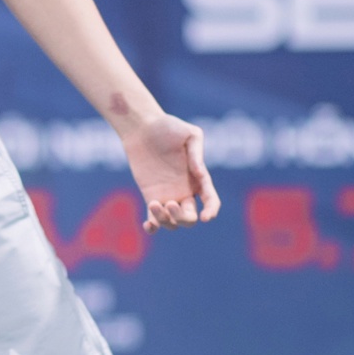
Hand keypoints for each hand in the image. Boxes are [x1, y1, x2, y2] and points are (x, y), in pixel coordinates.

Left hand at [120, 111, 219, 232]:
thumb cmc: (167, 127)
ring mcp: (168, 196)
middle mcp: (185, 191)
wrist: (142, 127)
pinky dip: (153, 228)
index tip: (206, 217)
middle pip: (190, 219)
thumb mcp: (190, 134)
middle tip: (169, 204)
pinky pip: (154, 220)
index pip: (210, 200)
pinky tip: (148, 224)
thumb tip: (199, 173)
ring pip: (172, 223)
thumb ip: (197, 152)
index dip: (211, 211)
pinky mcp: (151, 196)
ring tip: (154, 204)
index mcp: (198, 178)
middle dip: (182, 219)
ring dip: (165, 220)